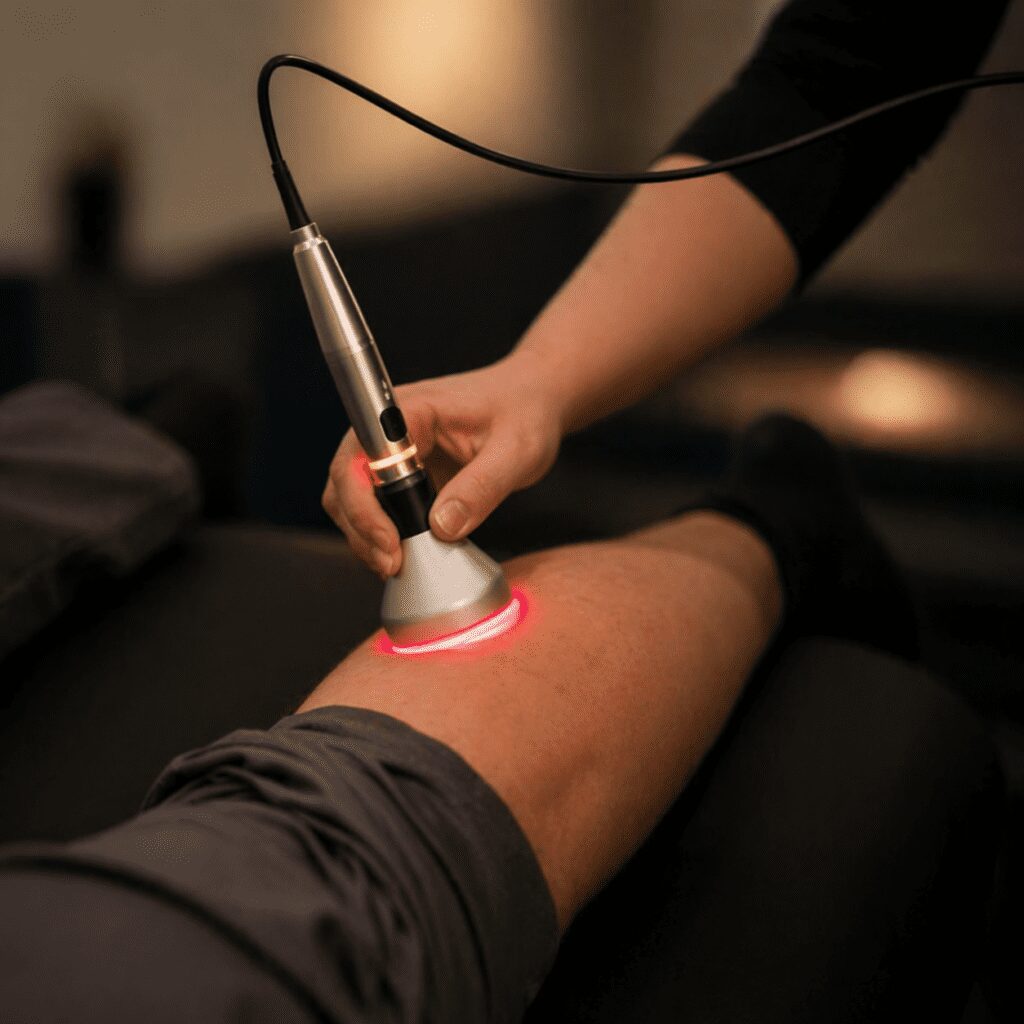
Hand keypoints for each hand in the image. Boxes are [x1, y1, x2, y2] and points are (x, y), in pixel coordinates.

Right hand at [322, 353, 562, 576]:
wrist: (534, 401)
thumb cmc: (524, 411)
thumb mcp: (516, 451)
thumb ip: (481, 488)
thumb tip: (441, 528)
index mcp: (410, 411)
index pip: (360, 457)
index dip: (362, 503)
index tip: (390, 541)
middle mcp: (391, 429)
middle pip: (345, 481)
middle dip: (361, 528)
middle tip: (393, 564)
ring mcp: (394, 453)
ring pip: (353, 498)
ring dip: (365, 535)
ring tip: (396, 564)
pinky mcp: (404, 474)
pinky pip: (377, 506)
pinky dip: (381, 533)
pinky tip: (405, 554)